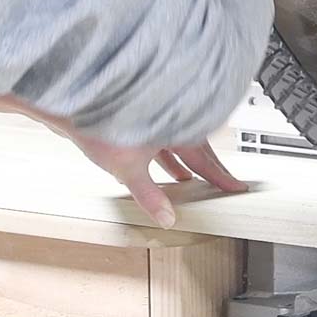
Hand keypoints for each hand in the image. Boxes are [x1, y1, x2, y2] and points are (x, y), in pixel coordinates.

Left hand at [69, 133, 247, 228]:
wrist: (79, 100)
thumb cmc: (103, 124)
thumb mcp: (129, 168)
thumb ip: (149, 195)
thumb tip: (165, 216)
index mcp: (177, 131)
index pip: (206, 160)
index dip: (222, 177)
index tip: (237, 186)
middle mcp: (171, 122)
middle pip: (199, 150)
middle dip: (210, 169)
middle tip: (222, 183)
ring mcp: (156, 121)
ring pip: (180, 144)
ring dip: (185, 163)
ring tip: (188, 179)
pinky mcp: (141, 122)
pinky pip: (163, 141)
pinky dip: (167, 156)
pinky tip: (162, 166)